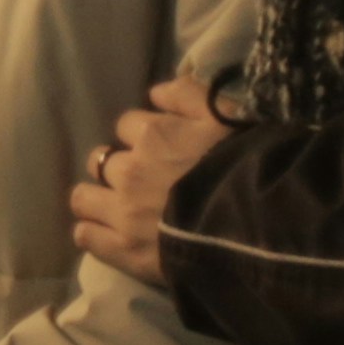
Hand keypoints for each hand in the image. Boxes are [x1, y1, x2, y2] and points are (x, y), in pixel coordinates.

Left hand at [72, 75, 237, 284]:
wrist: (260, 226)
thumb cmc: (245, 166)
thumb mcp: (225, 117)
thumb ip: (187, 95)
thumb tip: (153, 94)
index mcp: (152, 136)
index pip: (126, 126)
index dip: (142, 138)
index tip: (160, 151)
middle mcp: (129, 170)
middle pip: (100, 160)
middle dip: (117, 168)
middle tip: (140, 183)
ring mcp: (122, 212)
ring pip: (83, 198)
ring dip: (97, 199)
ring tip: (117, 210)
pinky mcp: (123, 250)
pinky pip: (86, 236)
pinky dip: (93, 234)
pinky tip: (109, 235)